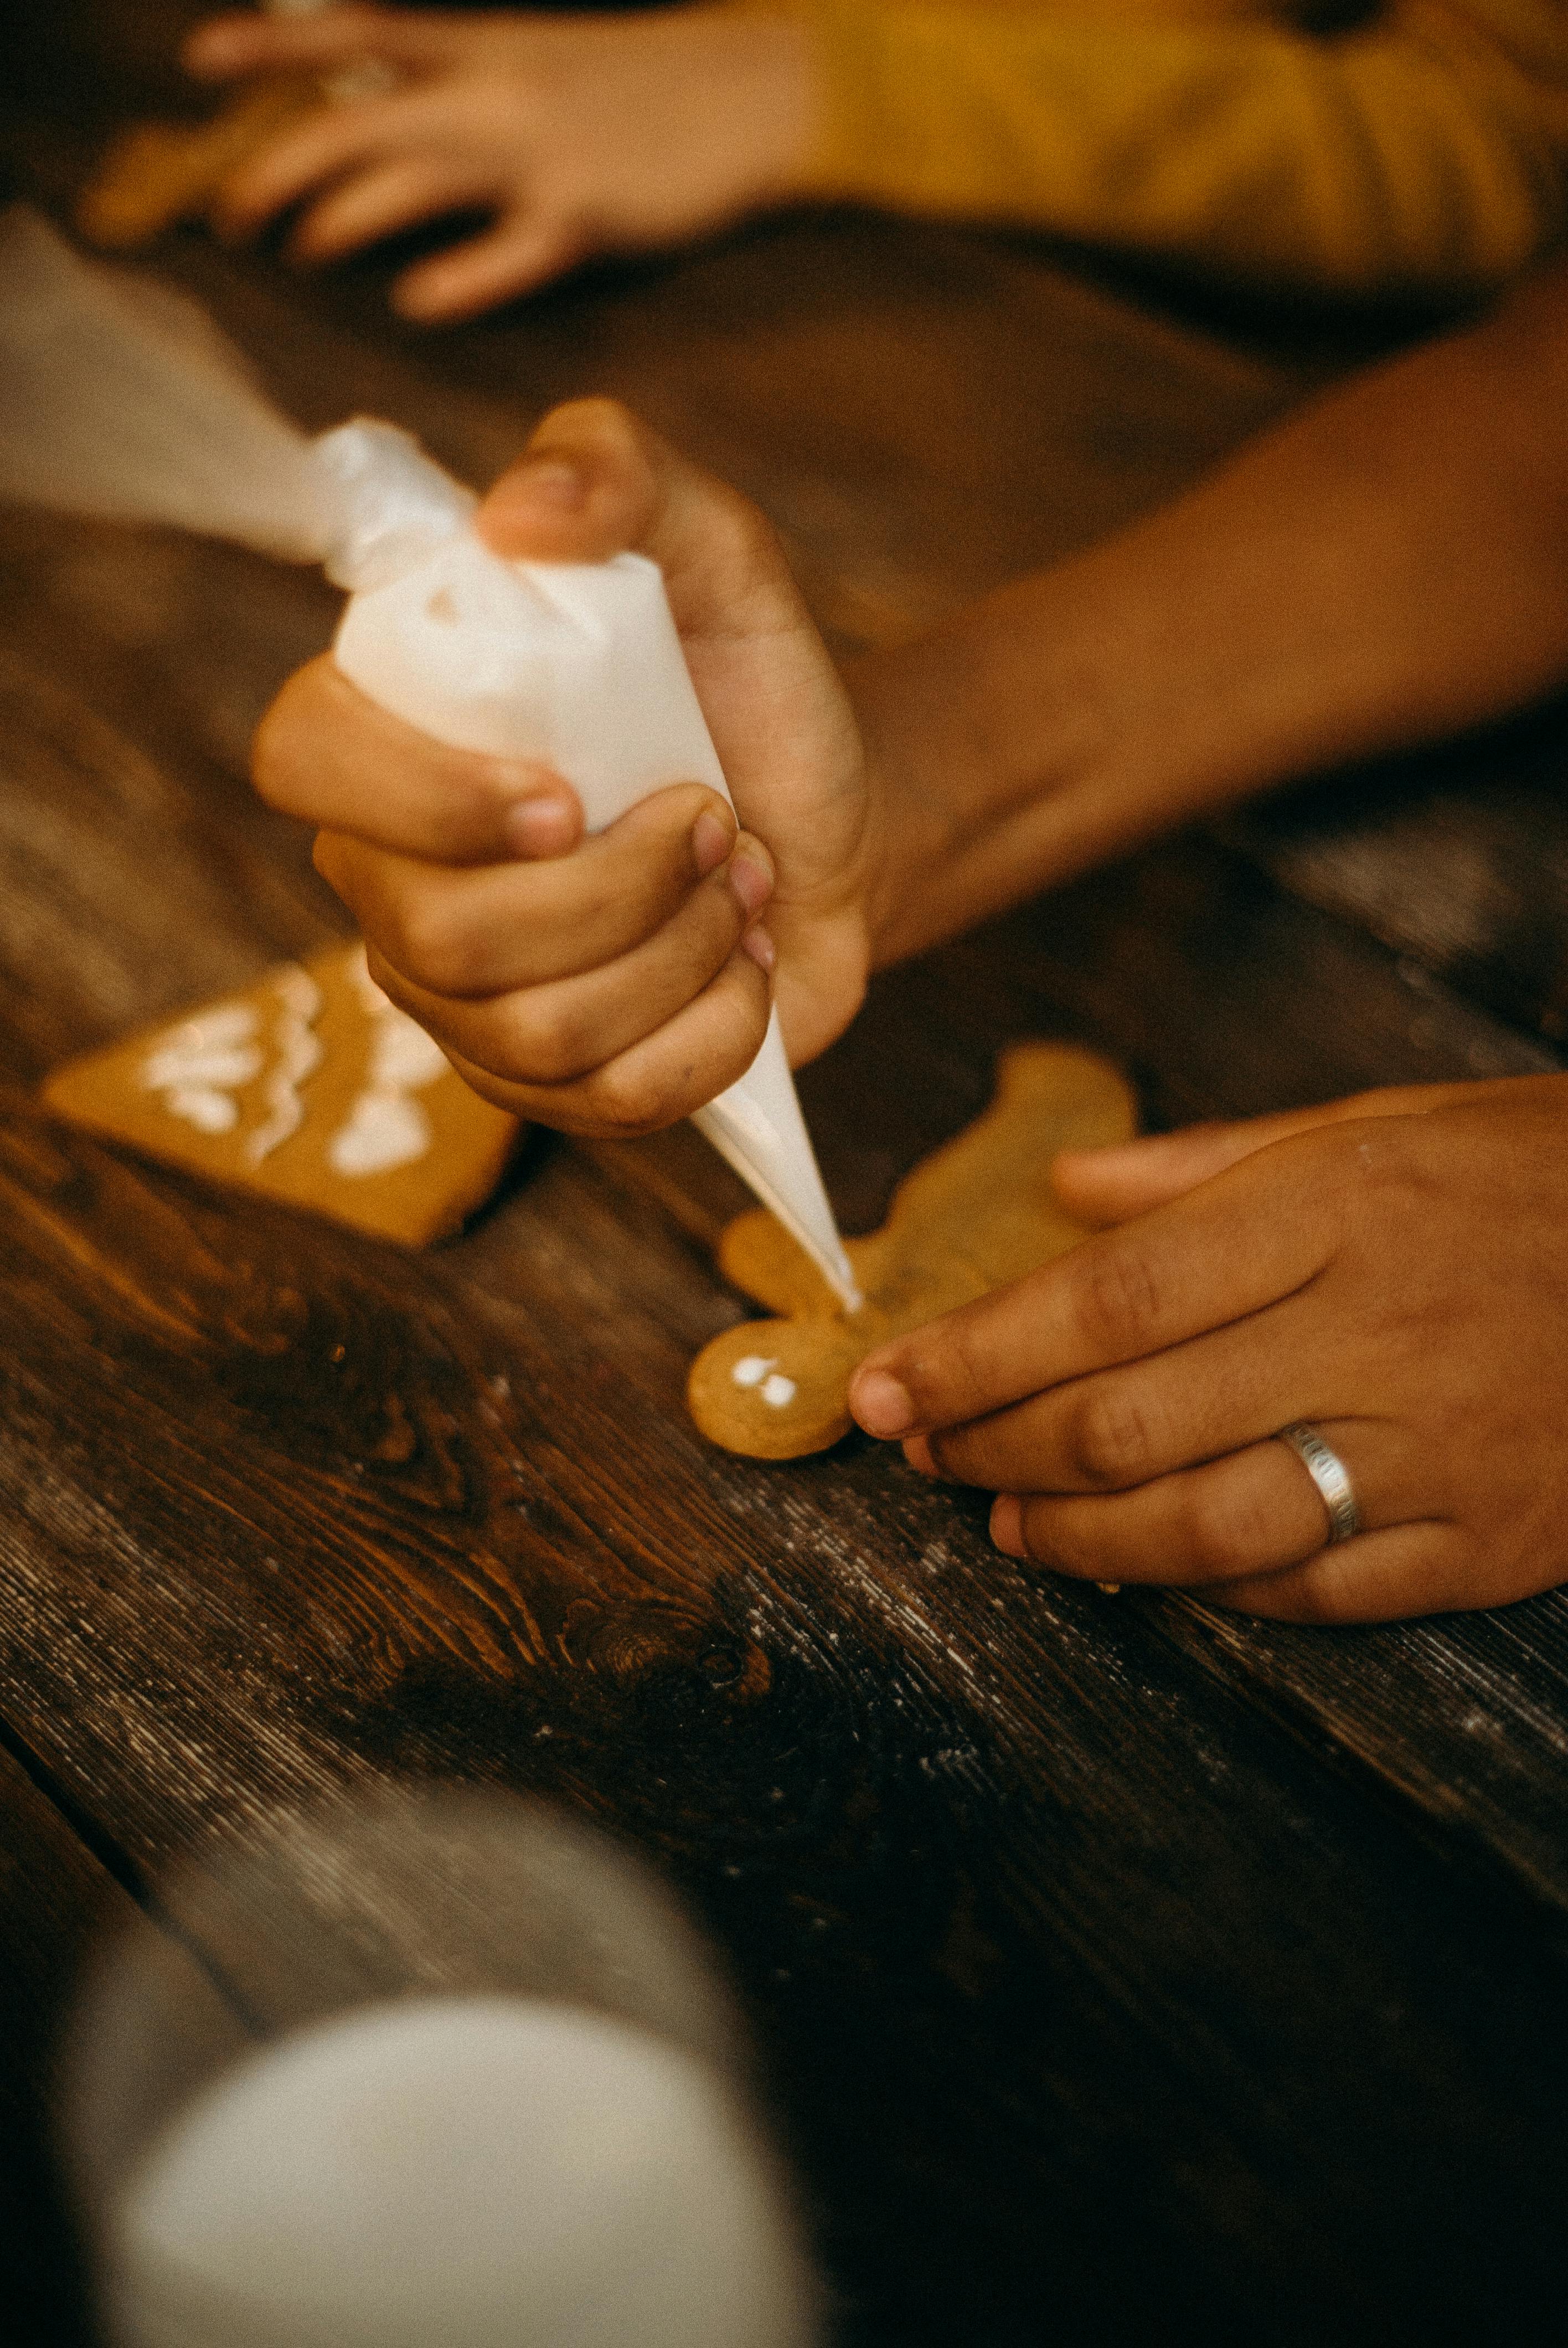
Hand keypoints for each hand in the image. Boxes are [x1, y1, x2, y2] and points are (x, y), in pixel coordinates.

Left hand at [184, 5, 816, 318]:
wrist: (764, 90)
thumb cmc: (659, 85)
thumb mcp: (553, 60)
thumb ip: (478, 84)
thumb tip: (404, 110)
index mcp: (488, 46)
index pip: (357, 35)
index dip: (274, 47)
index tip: (200, 63)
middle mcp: (497, 92)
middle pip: (358, 120)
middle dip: (279, 164)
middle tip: (231, 213)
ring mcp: (539, 153)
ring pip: (410, 178)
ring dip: (340, 217)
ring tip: (298, 249)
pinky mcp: (587, 214)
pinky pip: (507, 252)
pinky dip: (455, 277)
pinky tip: (415, 301)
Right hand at [253, 398, 873, 1135]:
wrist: (839, 822)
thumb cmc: (748, 686)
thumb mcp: (714, 548)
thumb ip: (616, 470)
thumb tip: (514, 511)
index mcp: (394, 736)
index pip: (305, 764)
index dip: (424, 799)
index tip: (567, 795)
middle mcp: (399, 879)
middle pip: (439, 939)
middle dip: (615, 892)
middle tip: (711, 825)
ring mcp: (465, 1000)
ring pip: (530, 1034)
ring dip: (677, 957)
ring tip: (737, 887)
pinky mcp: (548, 1086)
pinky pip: (606, 1105)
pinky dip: (711, 1037)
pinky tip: (742, 973)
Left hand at [848, 1074, 1567, 1621]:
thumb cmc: (1538, 1172)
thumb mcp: (1383, 1122)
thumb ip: (1212, 1163)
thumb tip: (1065, 1188)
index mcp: (1333, 1212)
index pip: (1104, 1299)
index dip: (975, 1355)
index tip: (886, 1385)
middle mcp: (1373, 1332)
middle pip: (1129, 1420)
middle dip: (995, 1449)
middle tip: (928, 1454)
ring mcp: (1436, 1449)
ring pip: (1206, 1528)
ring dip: (1079, 1541)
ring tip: (1011, 1525)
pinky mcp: (1490, 1539)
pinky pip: (1320, 1592)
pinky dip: (1215, 1591)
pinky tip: (1151, 1569)